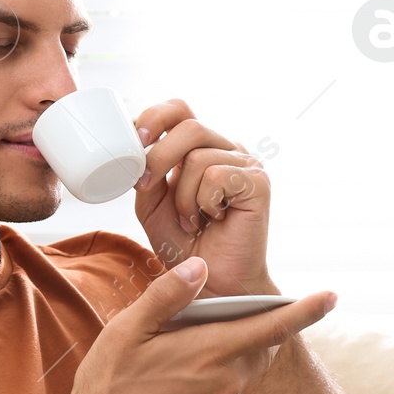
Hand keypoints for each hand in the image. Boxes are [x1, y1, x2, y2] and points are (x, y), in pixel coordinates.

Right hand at [57, 255, 334, 393]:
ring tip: (182, 352)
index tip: (331, 296)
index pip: (272, 326)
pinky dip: (213, 381)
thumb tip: (200, 266)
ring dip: (227, 355)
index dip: (306, 310)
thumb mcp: (128, 331)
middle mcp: (227, 384)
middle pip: (260, 346)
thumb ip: (168, 296)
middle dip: (253, 327)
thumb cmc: (107, 388)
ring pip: (241, 371)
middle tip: (218, 317)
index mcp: (211, 353)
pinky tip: (175, 383)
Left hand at [130, 98, 275, 298]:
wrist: (212, 283)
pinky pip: (217, 176)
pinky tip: (212, 220)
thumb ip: (146, 173)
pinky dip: (204, 202)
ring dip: (183, 195)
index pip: (180, 109)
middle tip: (146, 186)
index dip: (155, 115)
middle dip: (159, 157)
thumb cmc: (185, 245)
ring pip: (199, 156)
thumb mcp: (151, 205)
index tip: (134, 138)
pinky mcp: (259, 183)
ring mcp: (246, 164)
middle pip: (189, 125)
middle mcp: (226, 149)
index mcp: (201, 148)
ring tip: (192, 220)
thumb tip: (139, 147)